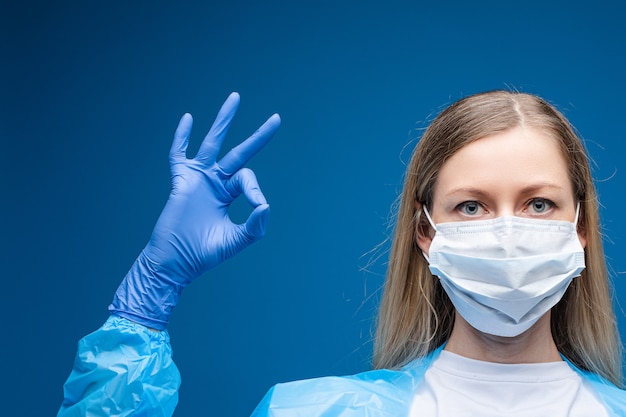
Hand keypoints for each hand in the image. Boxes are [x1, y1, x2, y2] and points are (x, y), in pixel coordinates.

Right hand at [109, 93, 279, 328]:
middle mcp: (216, 182)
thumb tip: (266, 204)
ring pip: (213, 143)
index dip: (255, 188)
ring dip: (224, 121)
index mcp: (230, 194)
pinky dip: (181, 137)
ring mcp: (198, 178)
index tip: (258, 204)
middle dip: (258, 137)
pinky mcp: (181, 181)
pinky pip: (179, 155)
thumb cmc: (203, 254)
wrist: (175, 262)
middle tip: (277, 118)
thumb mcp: (236, 241)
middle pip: (239, 152)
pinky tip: (187, 118)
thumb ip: (255, 227)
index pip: (248, 179)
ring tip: (236, 97)